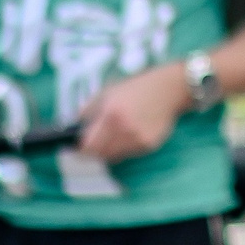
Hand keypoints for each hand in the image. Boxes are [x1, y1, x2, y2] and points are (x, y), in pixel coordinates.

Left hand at [75, 63, 191, 161]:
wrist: (169, 89)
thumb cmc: (137, 88)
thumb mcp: (108, 92)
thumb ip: (88, 109)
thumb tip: (75, 126)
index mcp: (111, 115)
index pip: (88, 146)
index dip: (81, 149)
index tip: (79, 146)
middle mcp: (124, 130)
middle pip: (100, 155)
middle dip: (94, 151)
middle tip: (95, 143)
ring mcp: (138, 140)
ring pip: (115, 156)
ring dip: (110, 150)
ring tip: (115, 135)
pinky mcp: (149, 145)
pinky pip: (129, 153)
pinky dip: (125, 147)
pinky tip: (130, 133)